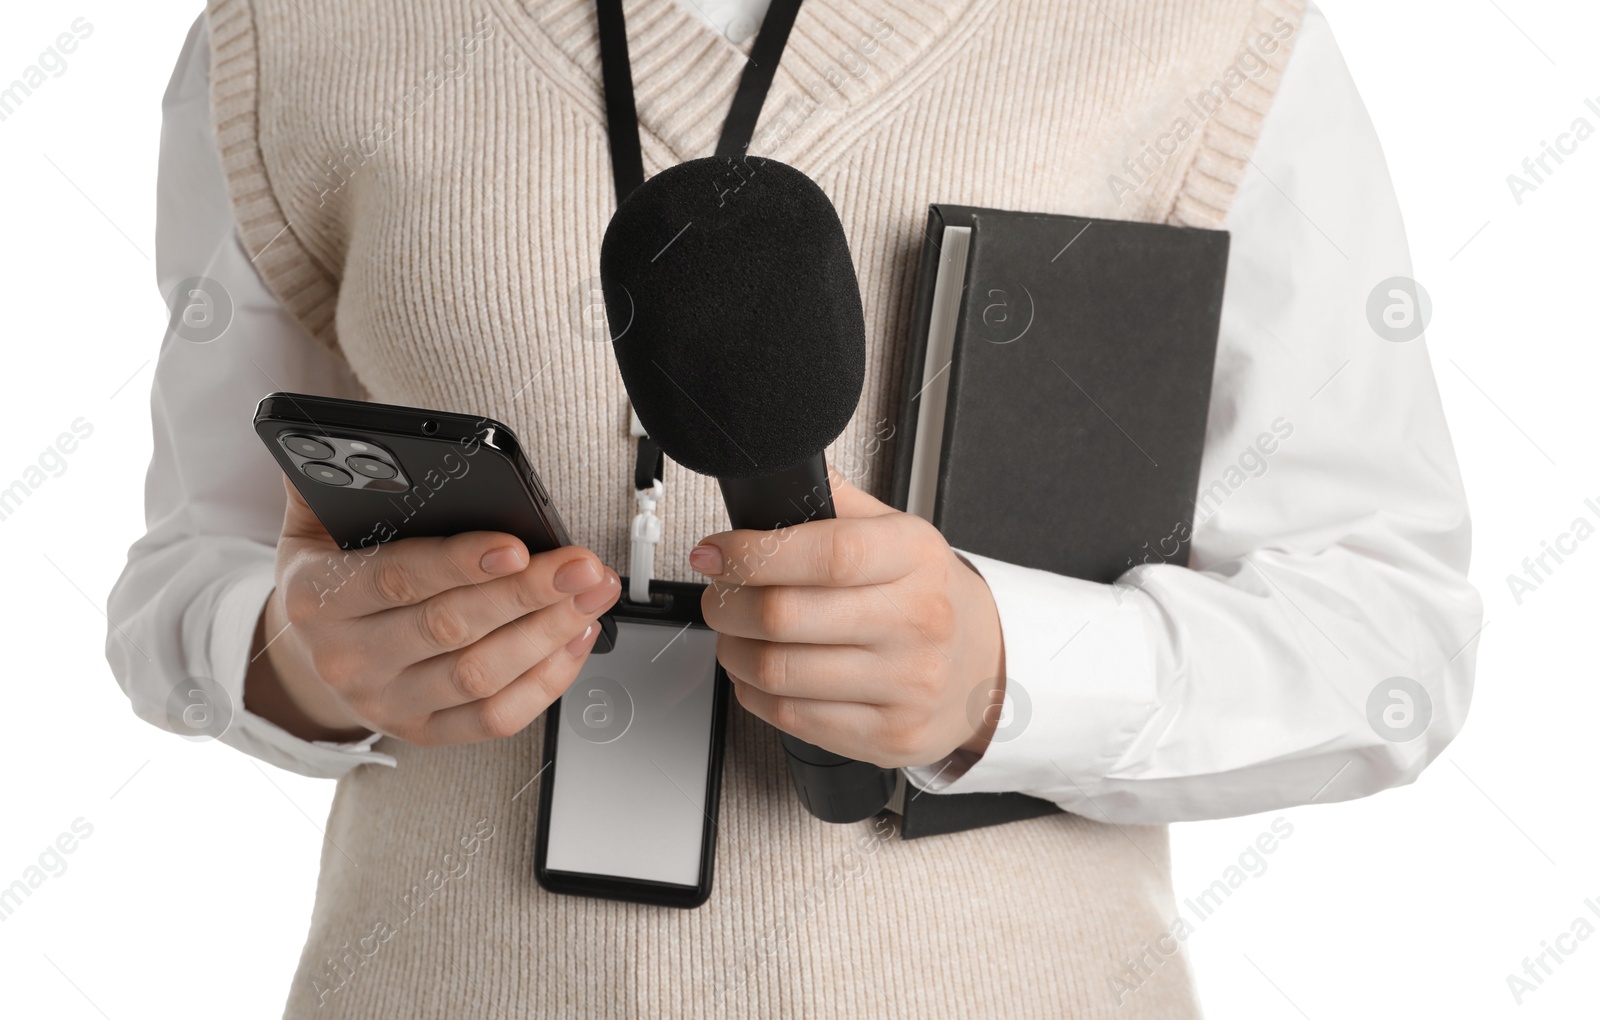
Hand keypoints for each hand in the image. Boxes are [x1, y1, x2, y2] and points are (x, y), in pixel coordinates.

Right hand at [245, 477, 621, 745]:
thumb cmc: (332, 571)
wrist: (314, 650)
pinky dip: (546, 680)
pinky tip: (574, 638)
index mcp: (317, 597)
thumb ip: (334, 475)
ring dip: (549, 632)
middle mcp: (349, 658)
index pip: (397, 578)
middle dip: (529, 592)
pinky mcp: (424, 730)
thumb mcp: (315, 518)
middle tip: (582, 565)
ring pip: (481, 675)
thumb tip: (357, 429)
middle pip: (451, 628)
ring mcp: (386, 702)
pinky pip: (495, 717)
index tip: (518, 545)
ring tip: (591, 593)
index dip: (461, 562)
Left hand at [691, 470, 1005, 768]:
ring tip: (735, 636)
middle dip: (727, 604)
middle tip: (719, 595)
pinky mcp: (888, 734)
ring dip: (734, 651)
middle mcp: (917, 621)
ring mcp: (906, 684)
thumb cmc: (926, 597)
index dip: (753, 553)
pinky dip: (753, 692)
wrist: (984, 667)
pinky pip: (791, 716)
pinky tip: (758, 673)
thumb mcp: (897, 535)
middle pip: (787, 615)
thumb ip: (835, 504)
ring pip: (779, 671)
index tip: (717, 553)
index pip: (826, 553)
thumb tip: (773, 474)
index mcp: (915, 558)